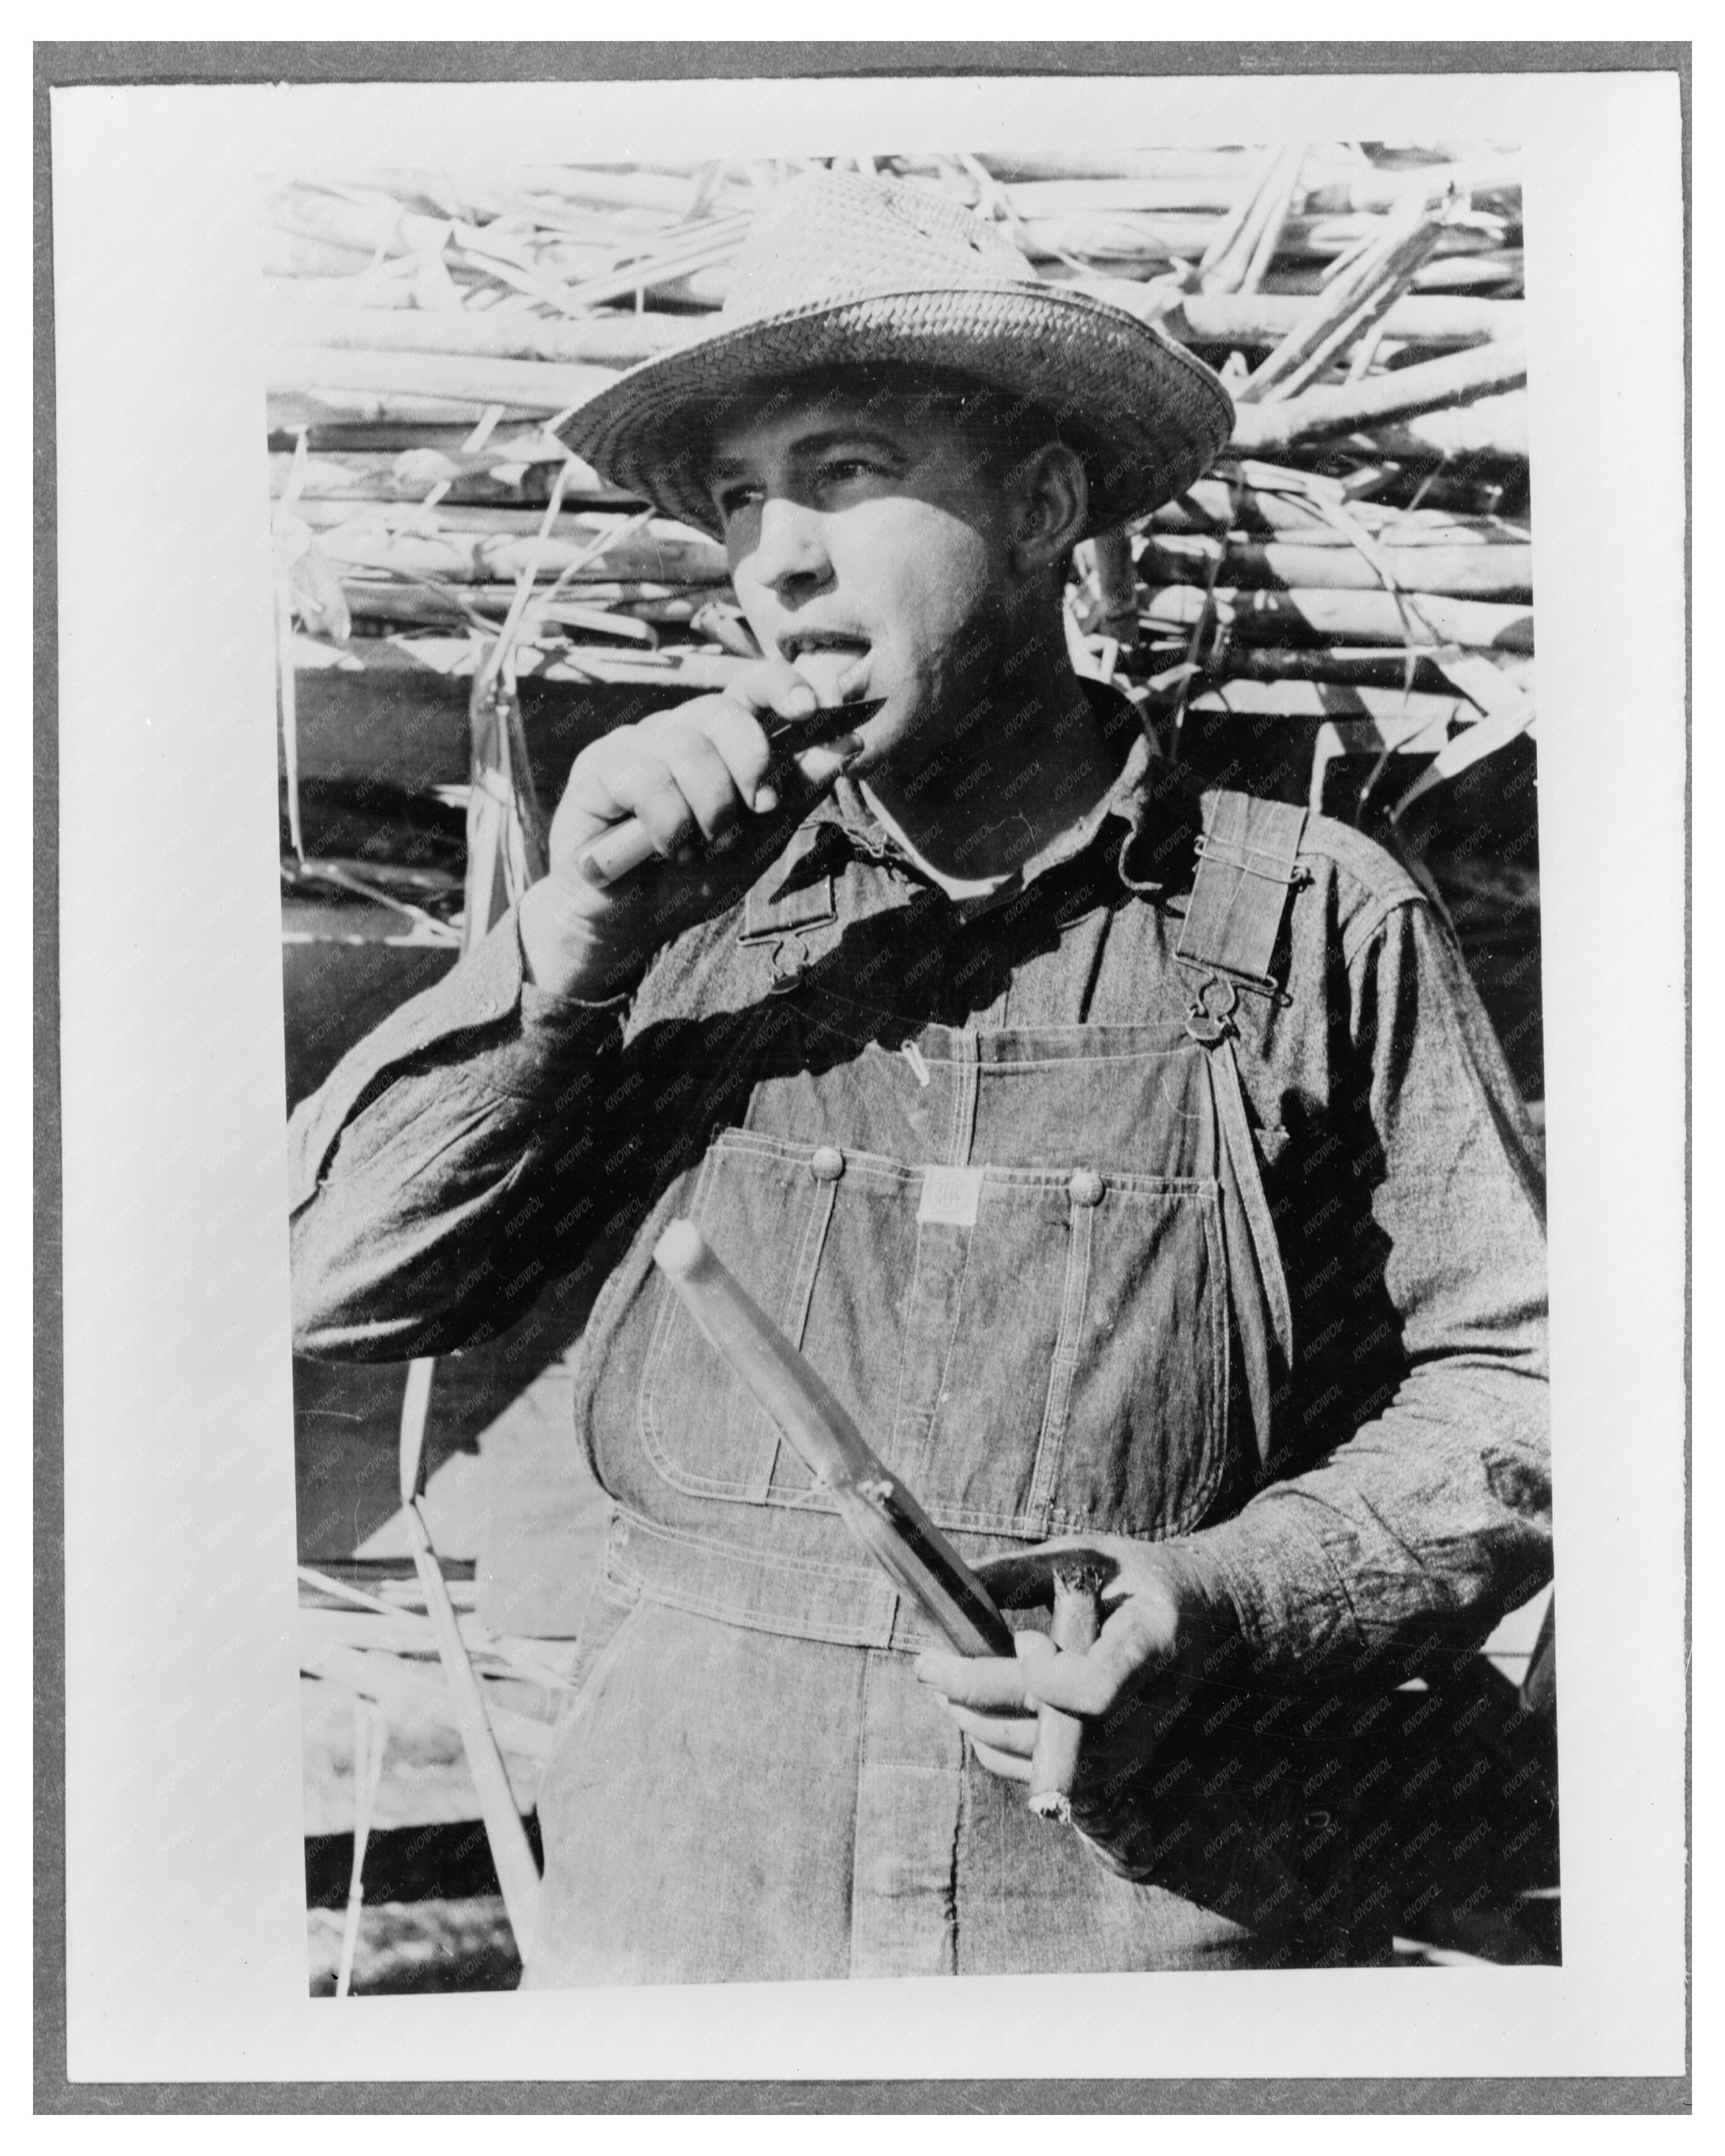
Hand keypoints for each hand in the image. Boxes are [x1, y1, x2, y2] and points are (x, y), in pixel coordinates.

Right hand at [517, 657, 864, 999]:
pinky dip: (669, 825)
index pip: (751, 688)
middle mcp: (675, 731)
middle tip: (759, 809)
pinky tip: (667, 851)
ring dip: (710, 810)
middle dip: (752, 763)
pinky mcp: (596, 768)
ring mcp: (633, 744)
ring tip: (702, 849)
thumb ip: (799, 795)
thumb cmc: (690, 878)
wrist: (629, 924)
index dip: (782, 686)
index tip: (812, 708)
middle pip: (723, 711)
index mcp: (717, 740)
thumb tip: (849, 747)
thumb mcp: (760, 842)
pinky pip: (646, 780)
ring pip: (687, 749)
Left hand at [914, 1535, 1239, 1872]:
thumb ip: (1022, 1572)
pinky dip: (994, 1744)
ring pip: (1034, 1757)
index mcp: (1151, 1646)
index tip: (1025, 1640)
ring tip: (939, 1682)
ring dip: (975, 1720)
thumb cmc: (1139, 1578)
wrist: (1203, 1621)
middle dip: (975, 1693)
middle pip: (1048, 1725)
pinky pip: (1039, 1772)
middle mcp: (1145, 1712)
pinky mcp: (1112, 1768)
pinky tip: (970, 1709)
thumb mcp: (1092, 1555)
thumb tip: (950, 1583)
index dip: (1048, 1675)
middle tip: (926, 1664)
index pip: (1094, 1690)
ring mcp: (1129, 1750)